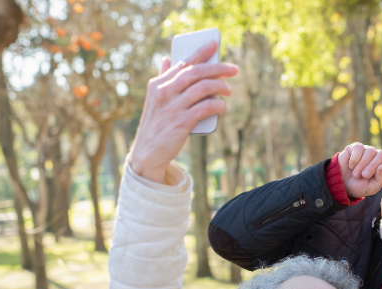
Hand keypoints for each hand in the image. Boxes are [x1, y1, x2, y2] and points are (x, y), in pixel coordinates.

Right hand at [128, 41, 238, 182]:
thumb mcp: (155, 99)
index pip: (183, 63)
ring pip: (203, 88)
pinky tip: (222, 106)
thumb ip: (163, 79)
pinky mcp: (181, 122)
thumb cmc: (156, 124)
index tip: (214, 44)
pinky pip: (205, 108)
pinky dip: (217, 105)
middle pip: (196, 72)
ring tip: (229, 90)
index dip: (200, 52)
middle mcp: (164, 92)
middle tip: (233, 69)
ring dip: (220, 87)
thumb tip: (166, 59)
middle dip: (217, 68)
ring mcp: (173, 107)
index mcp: (158, 84)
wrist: (148, 152)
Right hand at [338, 141, 381, 198]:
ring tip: (356, 173)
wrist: (341, 184)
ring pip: (370, 151)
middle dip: (373, 166)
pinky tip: (351, 165)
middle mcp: (376, 157)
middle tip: (364, 176)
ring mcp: (367, 151)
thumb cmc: (358, 187)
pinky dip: (355, 158)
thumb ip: (380, 180)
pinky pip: (360, 148)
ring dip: (362, 164)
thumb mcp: (371, 188)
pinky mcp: (356, 147)